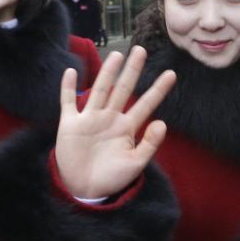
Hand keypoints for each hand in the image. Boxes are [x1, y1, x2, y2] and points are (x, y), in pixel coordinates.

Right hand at [55, 48, 175, 198]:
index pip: (146, 104)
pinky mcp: (70, 124)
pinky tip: (72, 72)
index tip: (171, 74)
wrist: (86, 190)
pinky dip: (68, 88)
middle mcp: (110, 118)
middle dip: (132, 71)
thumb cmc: (113, 178)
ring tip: (117, 55)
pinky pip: (68, 102)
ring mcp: (90, 119)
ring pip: (100, 90)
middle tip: (141, 50)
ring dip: (107, 73)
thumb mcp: (136, 164)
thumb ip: (150, 144)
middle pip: (123, 89)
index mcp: (127, 128)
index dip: (158, 90)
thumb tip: (162, 122)